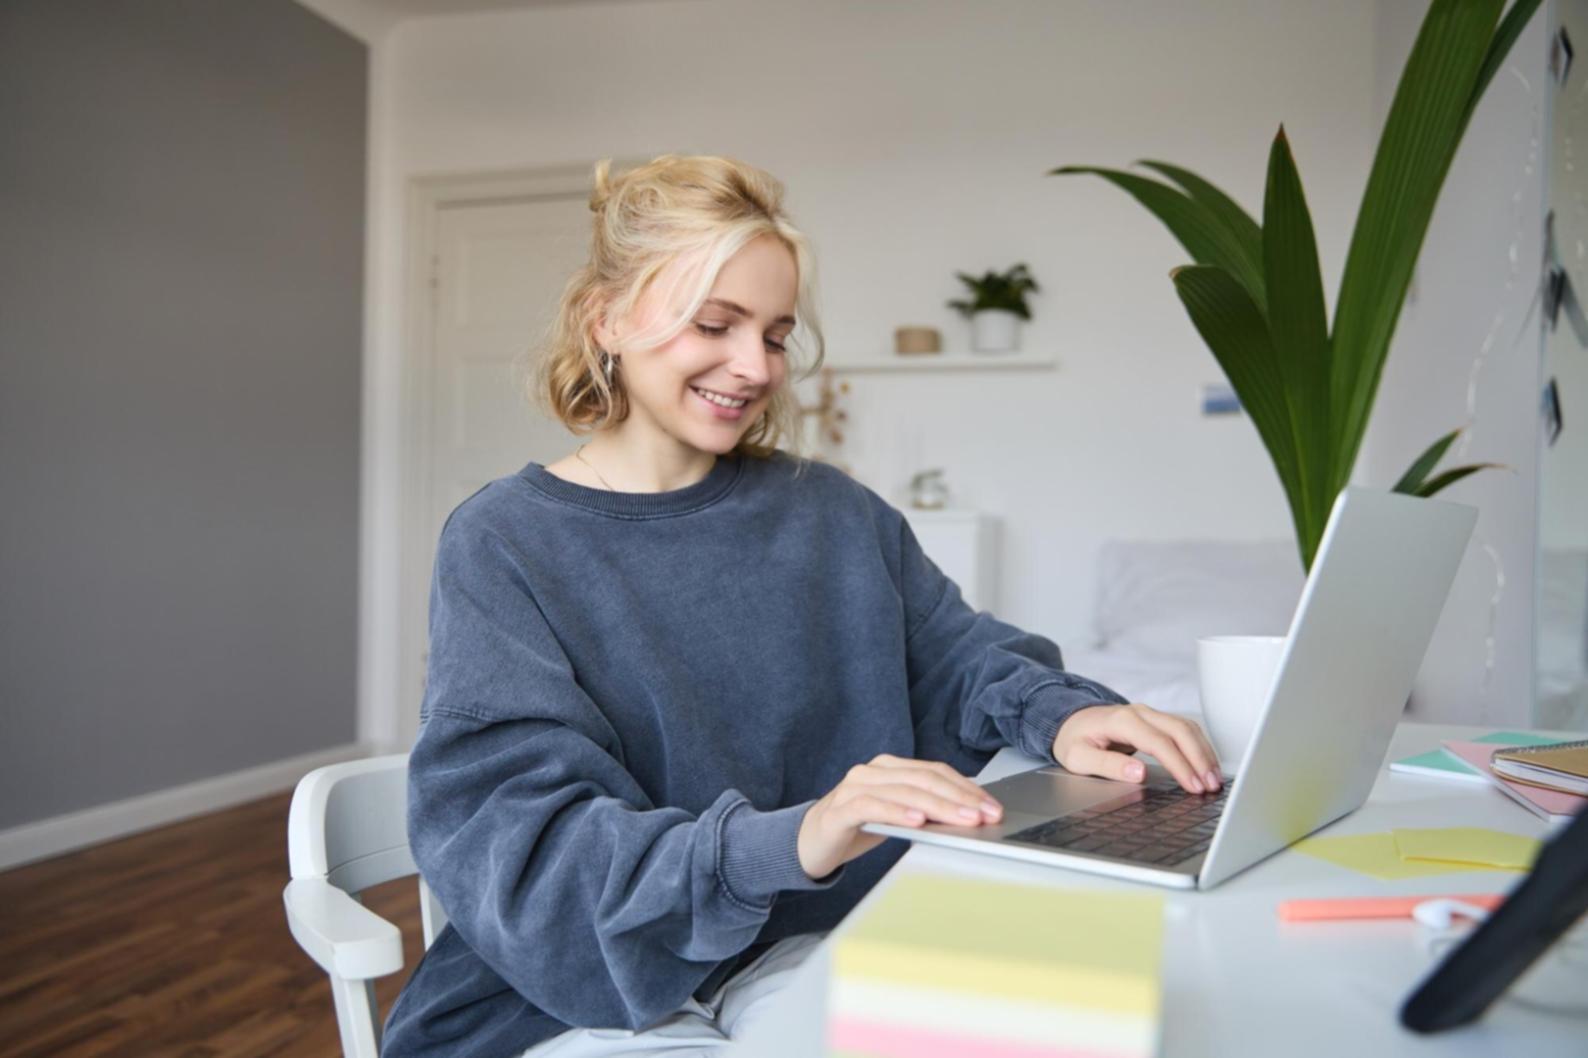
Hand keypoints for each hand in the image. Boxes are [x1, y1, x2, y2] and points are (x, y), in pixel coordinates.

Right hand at [796, 753, 1003, 878]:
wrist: (807, 843)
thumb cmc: (855, 829)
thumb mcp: (895, 817)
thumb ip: (924, 811)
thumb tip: (968, 816)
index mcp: (889, 768)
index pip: (935, 772)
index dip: (966, 788)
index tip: (991, 806)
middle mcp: (872, 771)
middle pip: (924, 779)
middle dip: (960, 798)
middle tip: (985, 815)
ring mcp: (854, 787)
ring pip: (904, 791)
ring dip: (938, 806)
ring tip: (963, 819)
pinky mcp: (839, 809)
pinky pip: (872, 806)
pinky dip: (897, 812)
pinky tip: (917, 820)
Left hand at [1053, 703, 1222, 794]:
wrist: (1070, 721)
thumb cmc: (1073, 740)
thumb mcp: (1078, 758)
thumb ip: (1108, 765)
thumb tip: (1139, 773)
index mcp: (1122, 721)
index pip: (1159, 742)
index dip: (1180, 765)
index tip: (1193, 785)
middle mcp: (1140, 713)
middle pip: (1180, 730)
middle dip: (1200, 758)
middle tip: (1211, 785)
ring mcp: (1149, 714)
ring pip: (1187, 727)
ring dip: (1204, 752)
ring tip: (1214, 779)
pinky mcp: (1156, 720)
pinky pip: (1184, 729)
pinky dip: (1199, 746)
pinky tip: (1206, 764)